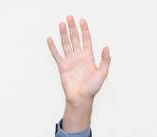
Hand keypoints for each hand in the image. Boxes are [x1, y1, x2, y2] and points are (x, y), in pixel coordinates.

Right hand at [47, 16, 109, 130]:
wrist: (81, 98)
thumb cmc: (92, 88)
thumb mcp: (102, 73)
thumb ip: (105, 60)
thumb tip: (107, 47)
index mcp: (89, 57)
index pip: (86, 39)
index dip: (85, 30)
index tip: (82, 20)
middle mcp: (79, 57)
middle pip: (75, 38)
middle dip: (73, 28)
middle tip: (70, 17)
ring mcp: (70, 61)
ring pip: (66, 44)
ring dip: (64, 34)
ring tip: (61, 23)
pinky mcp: (62, 67)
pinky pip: (57, 55)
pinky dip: (53, 47)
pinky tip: (50, 39)